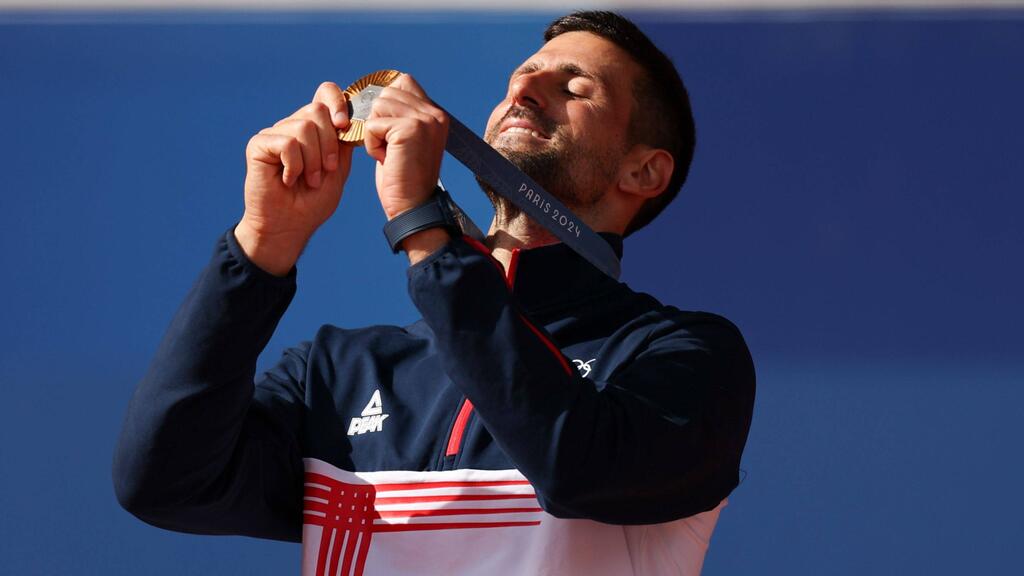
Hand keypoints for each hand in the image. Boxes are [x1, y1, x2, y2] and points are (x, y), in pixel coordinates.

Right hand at [235, 82, 353, 275]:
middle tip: (325, 171)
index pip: (326, 92)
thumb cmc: (313, 202)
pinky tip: (289, 180)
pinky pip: (286, 143)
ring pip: (304, 127)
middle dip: (329, 144)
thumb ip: (344, 143)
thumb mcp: (339, 170)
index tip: (344, 126)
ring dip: (313, 160)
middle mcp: (293, 125)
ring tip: (308, 180)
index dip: (339, 101)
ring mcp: (275, 133)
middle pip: (318, 109)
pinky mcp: (258, 145)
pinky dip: (295, 165)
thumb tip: (353, 117)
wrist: (289, 227)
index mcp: (315, 128)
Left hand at [362, 74, 448, 220]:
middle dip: (378, 119)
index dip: (386, 101)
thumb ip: (400, 116)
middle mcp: (435, 114)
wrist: (412, 207)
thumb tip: (378, 94)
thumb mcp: (405, 140)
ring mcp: (425, 120)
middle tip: (389, 146)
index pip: (403, 82)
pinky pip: (373, 124)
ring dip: (374, 131)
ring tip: (388, 153)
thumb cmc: (404, 178)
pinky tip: (385, 159)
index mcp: (437, 115)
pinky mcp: (410, 130)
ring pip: (378, 106)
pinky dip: (371, 143)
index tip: (385, 128)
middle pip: (387, 93)